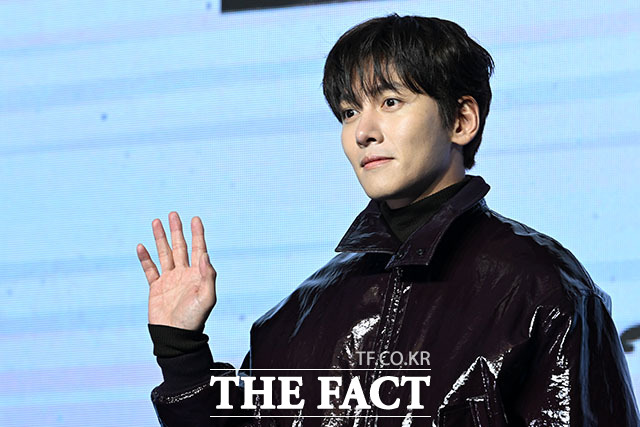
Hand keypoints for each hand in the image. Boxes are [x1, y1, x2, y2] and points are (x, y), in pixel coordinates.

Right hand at [137, 212, 216, 329]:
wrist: (176, 336)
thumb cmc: (194, 319)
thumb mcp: (206, 297)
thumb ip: (207, 276)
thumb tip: (205, 255)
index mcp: (198, 275)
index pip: (198, 249)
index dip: (197, 234)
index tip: (195, 219)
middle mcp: (184, 274)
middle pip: (180, 247)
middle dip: (177, 231)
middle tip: (173, 214)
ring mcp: (169, 280)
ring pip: (164, 254)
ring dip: (161, 239)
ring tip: (156, 222)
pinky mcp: (156, 288)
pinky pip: (150, 270)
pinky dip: (145, 258)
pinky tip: (141, 246)